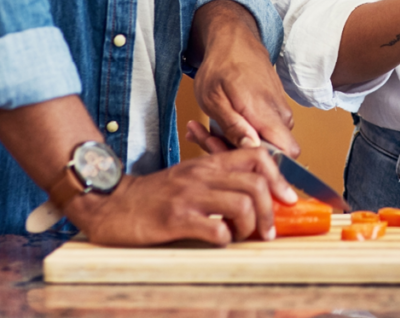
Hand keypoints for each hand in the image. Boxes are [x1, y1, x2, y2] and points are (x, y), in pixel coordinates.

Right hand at [65, 147, 297, 244]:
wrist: (111, 203)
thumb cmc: (154, 196)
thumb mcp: (190, 179)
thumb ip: (219, 183)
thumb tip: (257, 198)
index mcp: (209, 164)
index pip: (257, 157)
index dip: (280, 178)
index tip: (288, 200)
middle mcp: (203, 175)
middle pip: (256, 184)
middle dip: (271, 211)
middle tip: (268, 231)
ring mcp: (190, 196)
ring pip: (242, 204)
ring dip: (250, 227)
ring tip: (241, 237)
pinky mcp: (174, 218)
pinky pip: (214, 227)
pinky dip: (225, 238)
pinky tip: (218, 241)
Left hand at [189, 0, 299, 156]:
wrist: (235, 40)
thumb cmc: (221, 66)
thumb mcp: (214, 99)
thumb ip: (234, 127)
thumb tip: (253, 149)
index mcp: (264, 112)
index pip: (286, 153)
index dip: (265, 166)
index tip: (234, 160)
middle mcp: (279, 113)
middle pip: (270, 153)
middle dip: (237, 155)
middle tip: (206, 139)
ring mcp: (280, 111)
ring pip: (264, 144)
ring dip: (235, 144)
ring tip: (207, 130)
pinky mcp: (276, 110)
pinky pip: (263, 132)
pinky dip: (239, 133)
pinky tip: (218, 124)